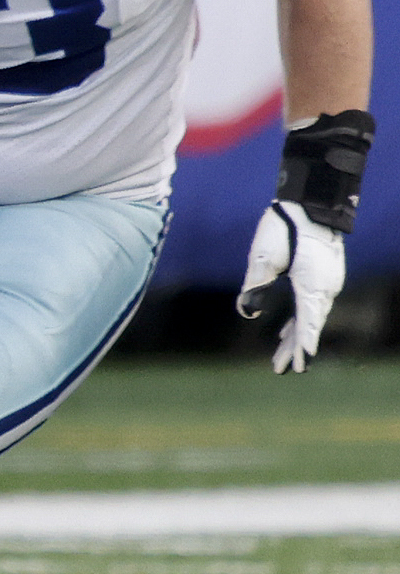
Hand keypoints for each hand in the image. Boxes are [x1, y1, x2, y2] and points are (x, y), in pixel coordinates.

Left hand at [236, 200, 347, 372]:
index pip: (308, 323)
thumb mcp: (263, 257)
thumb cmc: (285, 227)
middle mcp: (325, 288)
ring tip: (281, 359)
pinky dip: (299, 320)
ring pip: (310, 316)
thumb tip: (246, 312)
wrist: (311, 204)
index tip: (300, 366)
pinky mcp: (322, 276)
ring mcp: (327, 282)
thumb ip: (254, 286)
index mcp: (312, 285)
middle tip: (280, 370)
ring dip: (295, 336)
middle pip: (309, 324)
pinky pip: (311, 305)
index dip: (303, 346)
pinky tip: (285, 331)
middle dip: (295, 348)